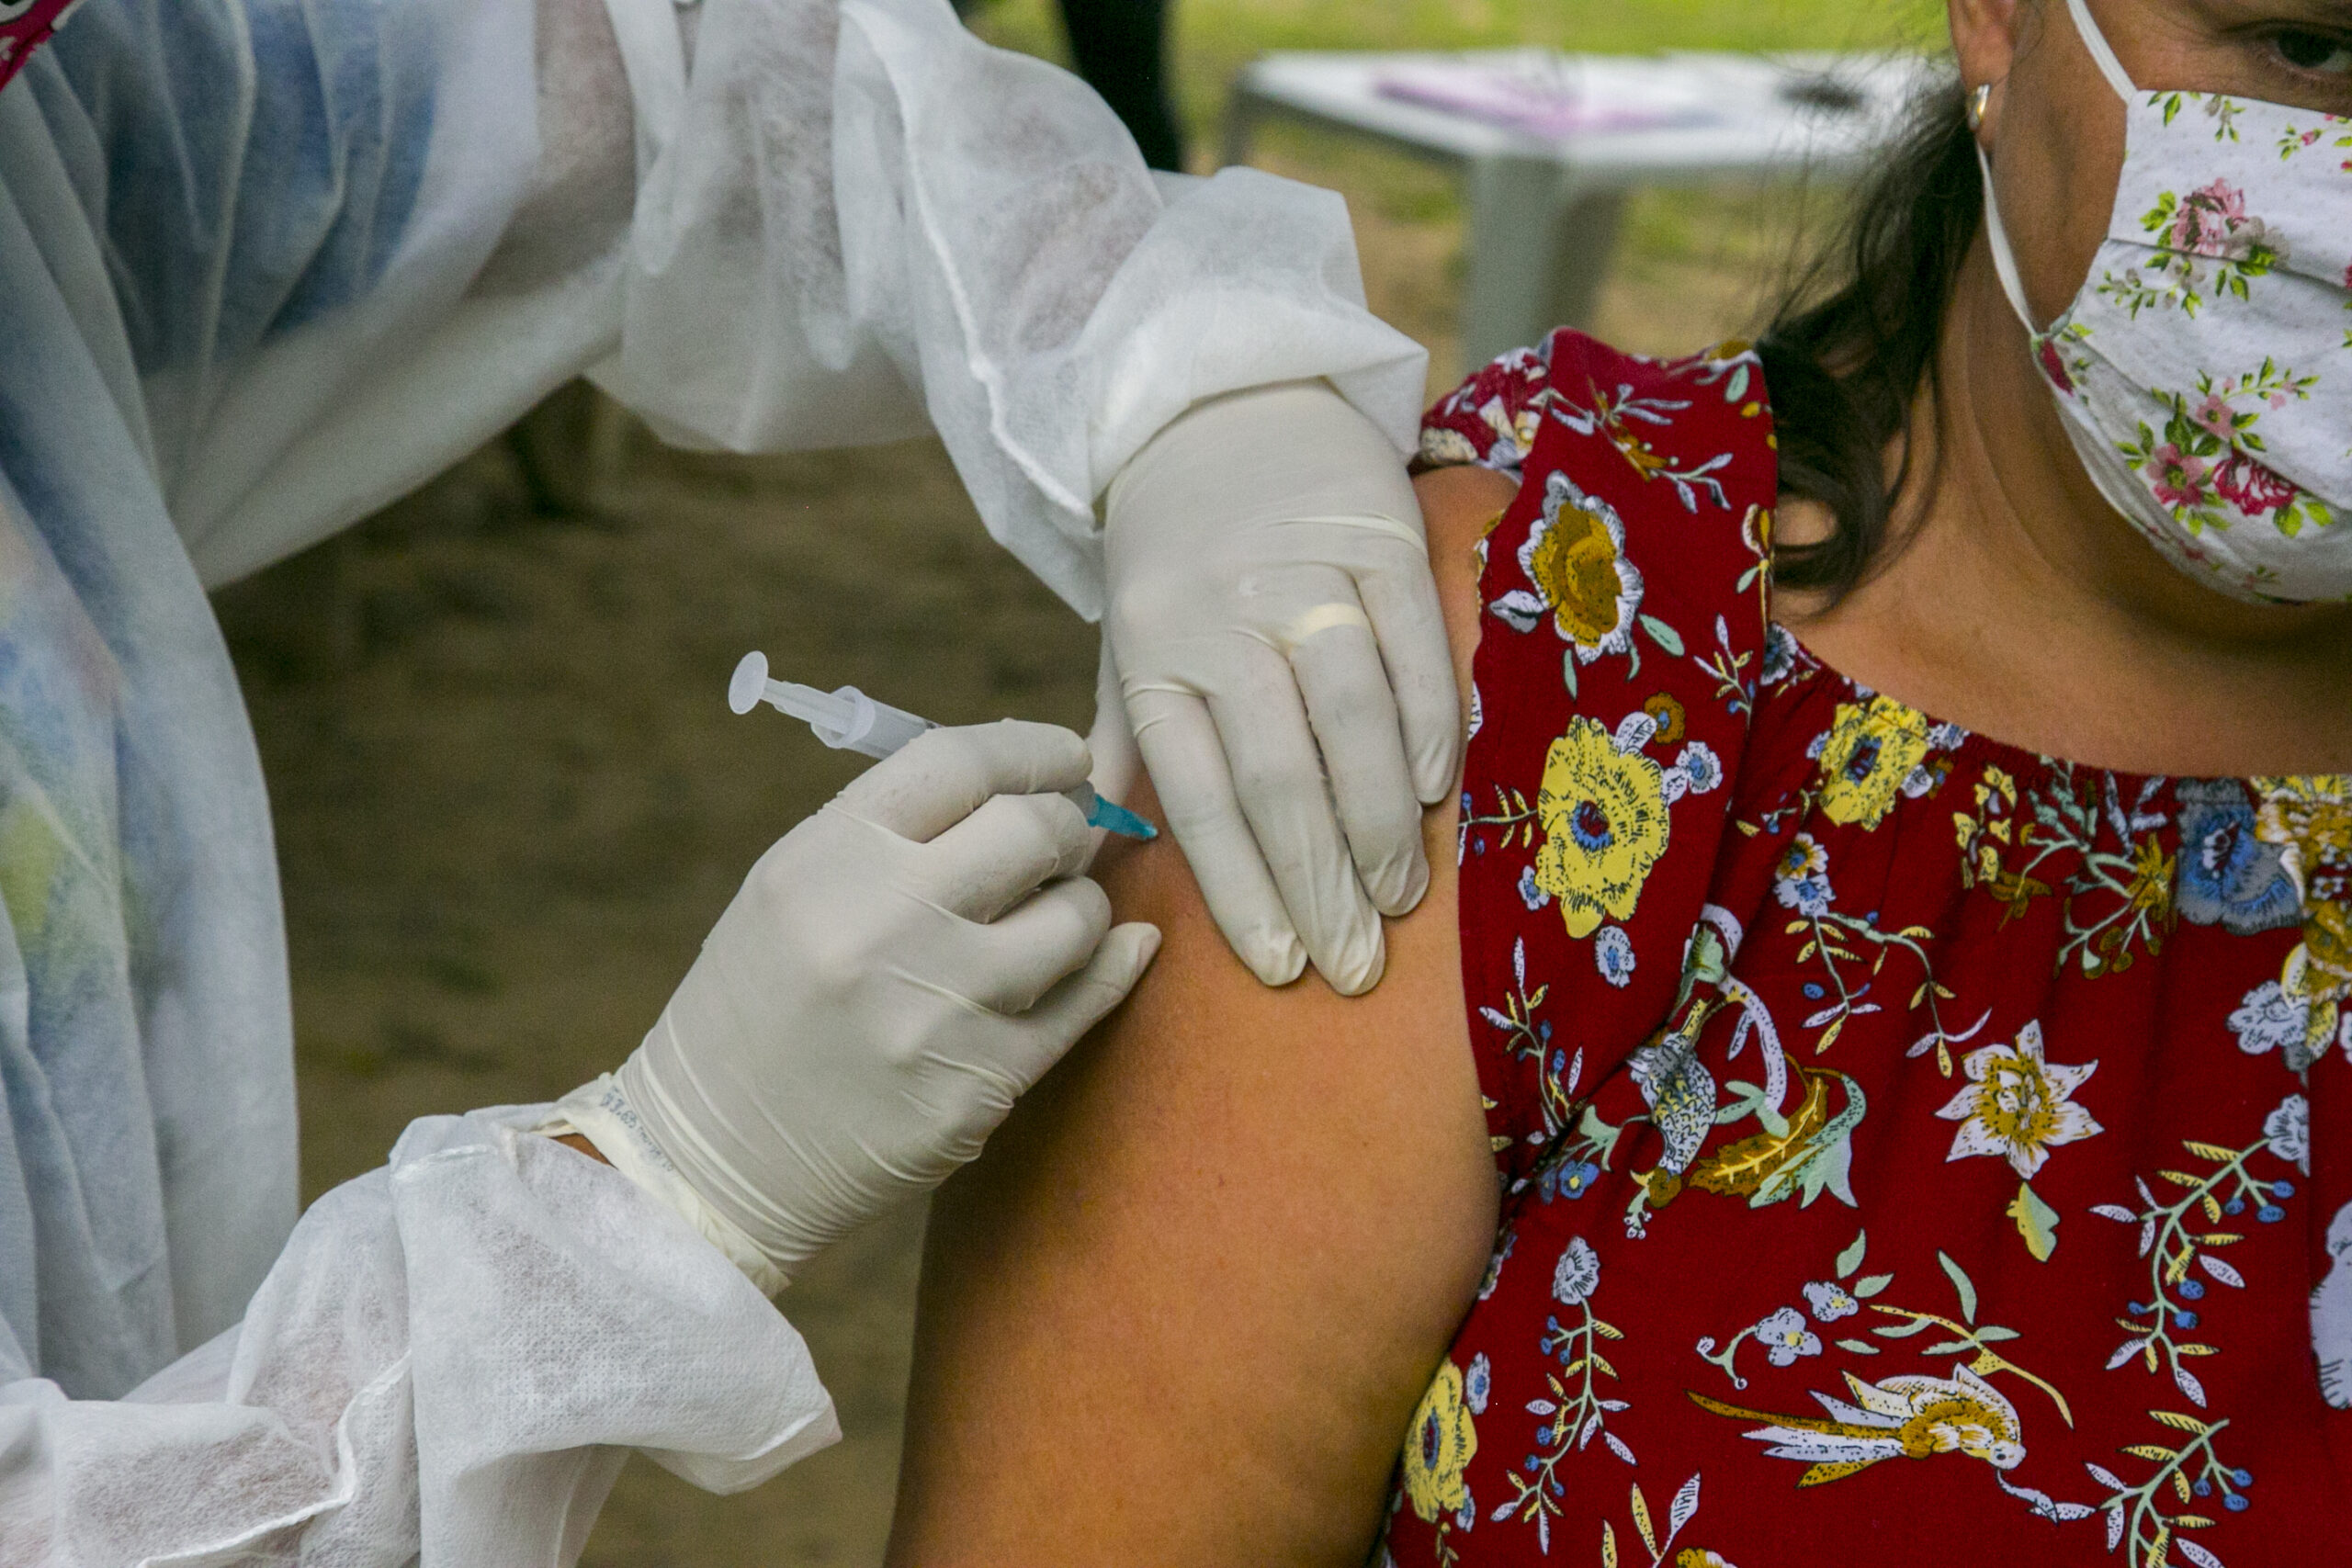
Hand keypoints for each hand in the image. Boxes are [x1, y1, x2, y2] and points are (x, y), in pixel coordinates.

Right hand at [613, 722, 1159, 1274]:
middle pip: (1032, 829)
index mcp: (826, 858)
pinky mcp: (980, 1083)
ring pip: (1076, 917)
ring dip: (1083, 904)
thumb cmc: (764, 1005)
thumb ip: (898, 832)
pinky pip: (1086, 1002)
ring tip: (1055, 914)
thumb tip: (1032, 781)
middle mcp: (882, 924)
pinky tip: (1121, 948)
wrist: (718, 1157)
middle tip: (1065, 838)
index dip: (1031, 749)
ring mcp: (937, 1009)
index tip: (1066, 756)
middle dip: (1066, 824)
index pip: (959, 763)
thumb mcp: (794, 889)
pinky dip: (1112, 966)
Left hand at [1103, 381, 1459, 994]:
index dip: (1242, 889)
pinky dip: (1431, 724)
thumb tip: (1099, 866)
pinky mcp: (1379, 535)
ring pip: (1351, 719)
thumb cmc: (1173, 553)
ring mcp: (1303, 574)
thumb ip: (1126, 748)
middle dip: (1320, 883)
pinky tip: (1441, 793)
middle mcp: (1223, 619)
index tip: (1283, 967)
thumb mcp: (1124, 643)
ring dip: (1383, 823)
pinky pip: (1413, 646)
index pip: (1198, 797)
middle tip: (1357, 966)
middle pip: (1278, 774)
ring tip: (1401, 899)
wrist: (1216, 401)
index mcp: (1153, 656)